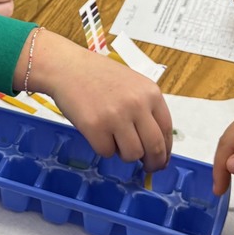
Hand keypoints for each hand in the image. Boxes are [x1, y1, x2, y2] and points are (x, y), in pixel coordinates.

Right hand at [17, 31, 172, 169]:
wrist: (67, 67)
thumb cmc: (99, 76)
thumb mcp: (132, 85)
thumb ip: (146, 110)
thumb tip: (157, 146)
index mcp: (151, 93)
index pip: (166, 130)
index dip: (165, 150)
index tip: (161, 159)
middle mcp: (137, 105)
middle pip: (154, 147)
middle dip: (152, 162)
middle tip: (146, 167)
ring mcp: (116, 116)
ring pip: (132, 155)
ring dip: (124, 154)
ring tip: (113, 139)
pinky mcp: (95, 127)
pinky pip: (106, 152)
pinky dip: (102, 147)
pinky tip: (96, 132)